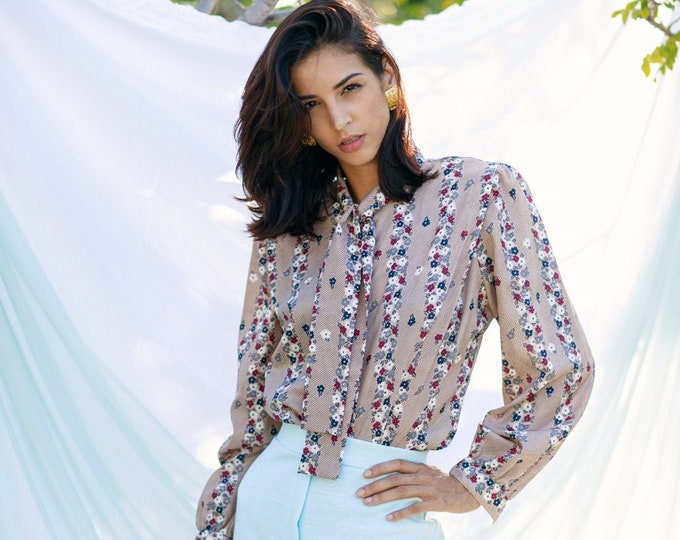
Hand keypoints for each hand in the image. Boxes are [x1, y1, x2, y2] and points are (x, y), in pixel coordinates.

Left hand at [355, 459, 479, 520]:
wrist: (470, 491)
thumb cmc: (446, 483)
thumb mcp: (429, 473)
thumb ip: (414, 473)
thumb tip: (393, 476)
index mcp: (420, 467)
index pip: (396, 464)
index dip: (380, 467)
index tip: (364, 474)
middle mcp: (422, 476)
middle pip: (395, 479)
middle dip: (375, 485)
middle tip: (359, 493)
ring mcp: (429, 489)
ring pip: (402, 491)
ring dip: (383, 498)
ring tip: (368, 503)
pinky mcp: (436, 502)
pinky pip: (416, 507)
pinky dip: (401, 512)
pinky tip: (389, 518)